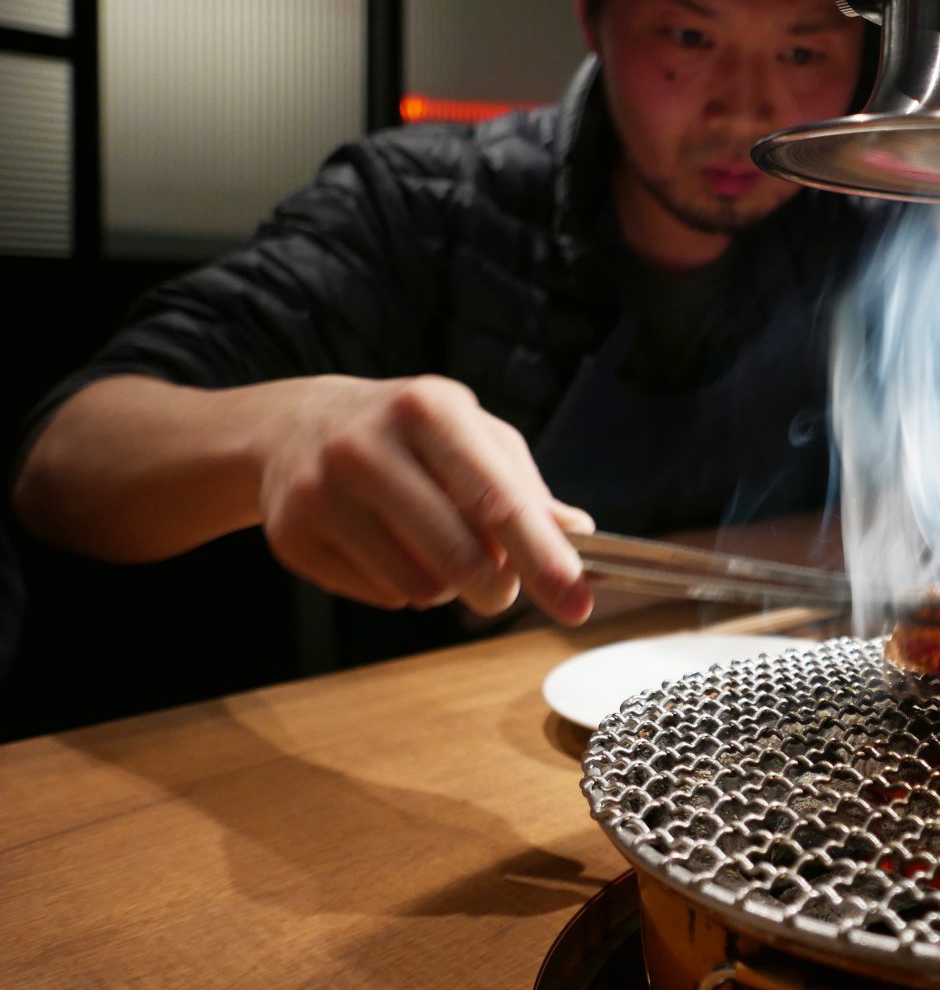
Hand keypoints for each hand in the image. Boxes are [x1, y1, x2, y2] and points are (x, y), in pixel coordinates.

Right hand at [257, 375, 595, 622]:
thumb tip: (579, 532)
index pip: (496, 499)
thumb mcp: (472, 435)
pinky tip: (388, 548)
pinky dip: (403, 588)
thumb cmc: (408, 433)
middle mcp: (367, 446)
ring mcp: (320, 492)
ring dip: (447, 587)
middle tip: (503, 589)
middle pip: (459, 556)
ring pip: (420, 586)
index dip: (542, 556)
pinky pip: (380, 596)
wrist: (294, 426)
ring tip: (435, 549)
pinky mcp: (292, 536)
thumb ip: (525, 486)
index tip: (576, 599)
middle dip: (499, 588)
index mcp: (428, 409)